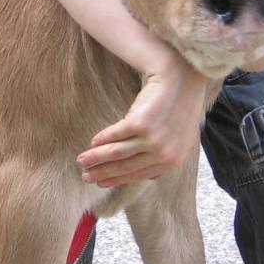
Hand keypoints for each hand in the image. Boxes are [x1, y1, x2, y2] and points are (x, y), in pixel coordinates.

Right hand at [76, 56, 208, 187]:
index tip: (102, 183)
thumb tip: (150, 177)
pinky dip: (101, 140)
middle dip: (102, 173)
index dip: (117, 180)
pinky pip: (115, 134)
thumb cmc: (181, 107)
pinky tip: (92, 143)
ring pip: (117, 153)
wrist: (182, 81)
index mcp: (172, 161)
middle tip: (86, 177)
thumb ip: (166, 158)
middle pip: (125, 166)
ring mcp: (151, 139)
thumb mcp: (180, 139)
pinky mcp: (140, 123)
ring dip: (96, 158)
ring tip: (81, 161)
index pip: (138, 174)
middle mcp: (162, 153)